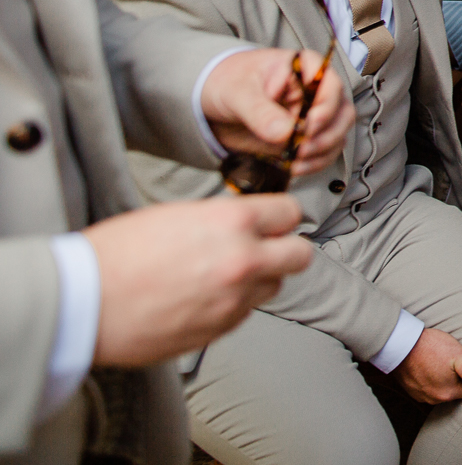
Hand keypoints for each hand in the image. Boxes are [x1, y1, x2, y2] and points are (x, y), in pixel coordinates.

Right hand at [88, 194, 311, 367]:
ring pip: (272, 287)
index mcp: (232, 222)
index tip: (273, 222)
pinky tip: (200, 300)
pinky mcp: (219, 330)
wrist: (82, 302)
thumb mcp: (175, 215)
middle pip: (299, 255)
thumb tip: (242, 225)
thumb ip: (219, 220)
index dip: (280, 217)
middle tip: (264, 250)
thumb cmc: (116, 254)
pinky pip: (244, 314)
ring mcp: (234, 300)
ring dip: (258, 281)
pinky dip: (232, 306)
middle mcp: (243, 260)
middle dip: (284, 251)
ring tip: (220, 277)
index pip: (290, 213)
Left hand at [200, 47, 352, 175]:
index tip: (309, 127)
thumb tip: (284, 133)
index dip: (326, 108)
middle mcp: (317, 91)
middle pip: (342, 113)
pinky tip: (293, 167)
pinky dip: (313, 164)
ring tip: (295, 162)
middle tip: (302, 149)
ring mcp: (314, 115)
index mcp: (306, 68)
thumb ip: (260, 112)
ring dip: (321, 153)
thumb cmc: (230, 82)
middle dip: (326, 136)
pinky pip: (323, 152)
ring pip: (337, 135)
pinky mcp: (306, 137)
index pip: (331, 86)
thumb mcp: (238, 92)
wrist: (217, 100)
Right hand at [394, 326, 461, 403]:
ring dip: (442, 379)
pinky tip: (429, 366)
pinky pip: (426, 387)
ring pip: (440, 390)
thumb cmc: (431, 347)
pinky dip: (429, 379)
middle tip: (452, 361)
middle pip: (454, 391)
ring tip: (440, 362)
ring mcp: (421, 396)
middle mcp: (434, 399)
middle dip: (456, 379)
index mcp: (448, 393)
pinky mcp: (411, 390)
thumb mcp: (458, 355)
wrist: (402, 344)